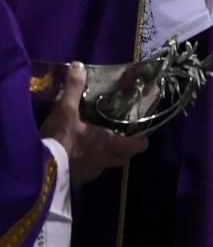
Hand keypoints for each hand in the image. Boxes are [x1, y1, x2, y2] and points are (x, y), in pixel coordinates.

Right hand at [39, 63, 148, 185]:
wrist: (36, 168)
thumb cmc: (57, 138)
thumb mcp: (65, 110)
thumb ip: (74, 89)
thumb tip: (78, 65)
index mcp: (107, 143)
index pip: (136, 147)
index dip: (141, 141)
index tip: (140, 134)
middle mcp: (104, 160)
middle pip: (124, 158)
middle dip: (125, 149)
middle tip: (120, 137)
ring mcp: (91, 173)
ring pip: (107, 166)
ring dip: (107, 157)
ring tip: (98, 145)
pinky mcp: (77, 180)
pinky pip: (90, 172)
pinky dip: (90, 165)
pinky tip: (79, 156)